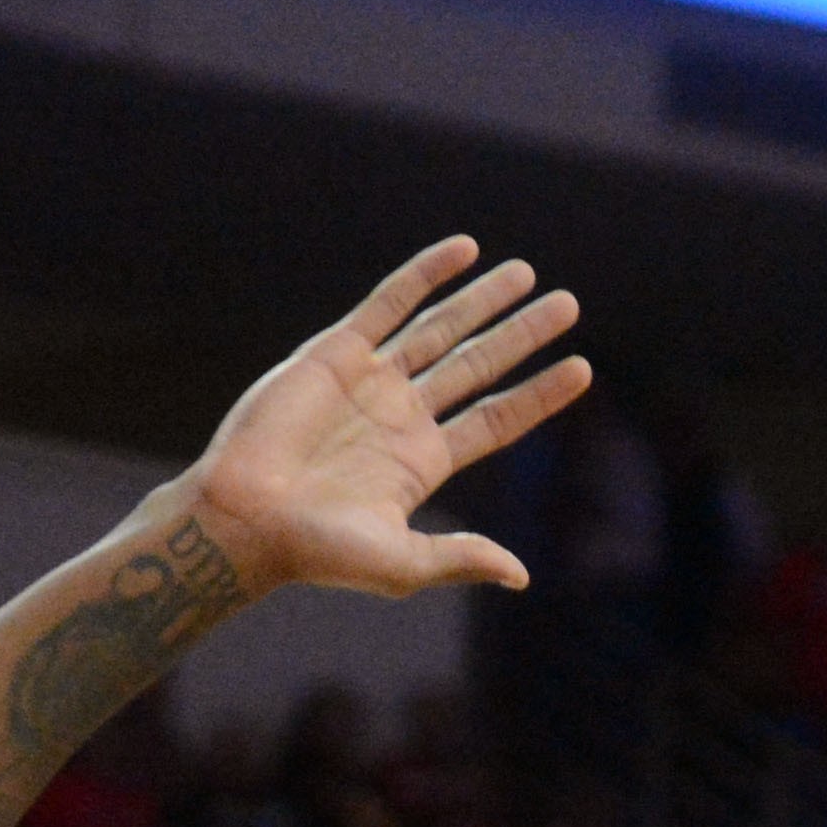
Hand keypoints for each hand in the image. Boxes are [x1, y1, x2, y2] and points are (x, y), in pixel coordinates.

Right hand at [182, 237, 592, 597]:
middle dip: (523, 334)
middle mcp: (403, 416)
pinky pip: (387, 303)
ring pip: (440, 329)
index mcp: (424, 462)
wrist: (244, 520)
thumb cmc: (317, 552)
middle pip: (479, 365)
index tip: (582, 369)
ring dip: (483, 300)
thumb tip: (521, 576)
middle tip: (568, 304)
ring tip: (526, 273)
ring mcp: (370, 381)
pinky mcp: (334, 353)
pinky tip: (463, 250)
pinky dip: (425, 275)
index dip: (539, 394)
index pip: (498, 420)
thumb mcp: (402, 564)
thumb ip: (461, 557)